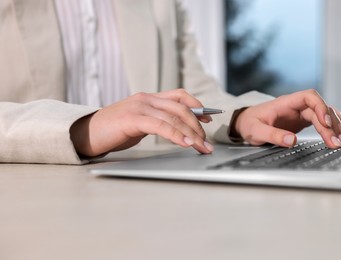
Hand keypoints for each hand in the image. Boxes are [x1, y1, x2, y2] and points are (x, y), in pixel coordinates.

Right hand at [70, 89, 213, 156]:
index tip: (209, 118)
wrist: (84, 134)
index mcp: (148, 98)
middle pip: (181, 108)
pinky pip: (161, 125)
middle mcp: (145, 99)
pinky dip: (176, 135)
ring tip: (201, 147)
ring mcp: (139, 107)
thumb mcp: (138, 123)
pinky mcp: (133, 119)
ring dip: (192, 133)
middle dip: (198, 125)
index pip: (179, 96)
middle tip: (206, 142)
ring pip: (174, 117)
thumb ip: (156, 121)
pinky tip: (186, 144)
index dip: (197, 106)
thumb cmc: (112, 131)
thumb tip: (176, 129)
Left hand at [233, 89, 340, 147]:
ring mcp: (300, 112)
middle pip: (319, 108)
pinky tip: (338, 133)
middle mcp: (295, 106)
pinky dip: (330, 127)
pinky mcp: (302, 121)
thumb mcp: (256, 131)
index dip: (320, 106)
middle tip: (335, 142)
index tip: (325, 122)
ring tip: (339, 142)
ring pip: (323, 114)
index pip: (308, 96)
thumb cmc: (249, 123)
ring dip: (333, 127)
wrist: (244, 123)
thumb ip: (273, 135)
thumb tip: (292, 140)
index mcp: (285, 103)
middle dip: (330, 124)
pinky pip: (320, 120)